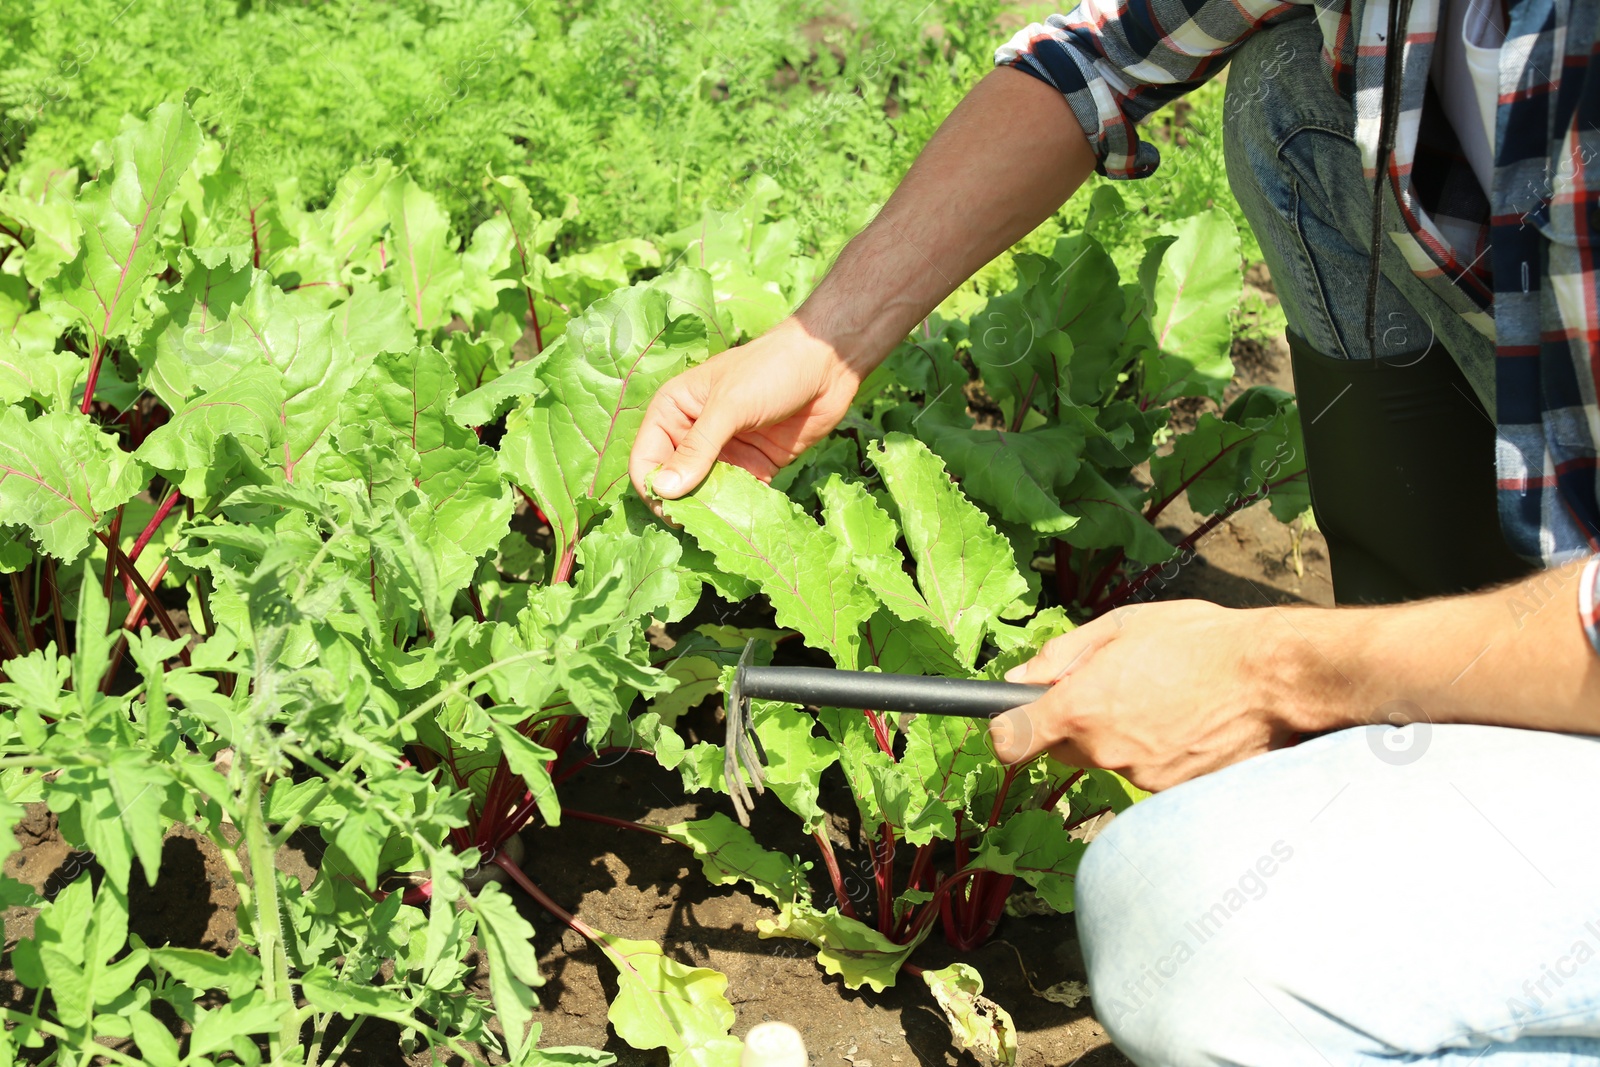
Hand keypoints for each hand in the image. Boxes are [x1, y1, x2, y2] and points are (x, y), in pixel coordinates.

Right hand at [629, 317, 864, 510]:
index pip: (646, 458)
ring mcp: (724, 453)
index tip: (670, 510)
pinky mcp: (754, 467)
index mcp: (673, 411)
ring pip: (705, 494)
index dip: (653, 487)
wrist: (826, 365)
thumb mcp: (730, 405)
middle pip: (673, 482)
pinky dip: (740, 510)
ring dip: (712, 511)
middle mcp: (692, 434)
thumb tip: (664, 490)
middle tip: (699, 523)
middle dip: (683, 504)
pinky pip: (738, 497)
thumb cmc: (771, 370)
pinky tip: (748, 519)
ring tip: (723, 524)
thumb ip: (698, 448)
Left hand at [989, 600, 1330, 790]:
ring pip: (1110, 759)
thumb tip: (1016, 678)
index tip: (1017, 717)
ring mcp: (1140, 778)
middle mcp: (1105, 752)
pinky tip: (1187, 720)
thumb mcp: (1120, 626)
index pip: (1010, 742)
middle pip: (1063, 749)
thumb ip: (1059, 655)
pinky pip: (1148, 771)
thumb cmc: (1198, 640)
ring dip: (1124, 735)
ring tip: (1166, 697)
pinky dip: (1159, 751)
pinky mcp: (1174, 794)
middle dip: (1076, 723)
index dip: (1008, 729)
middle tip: (1117, 686)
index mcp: (1081, 708)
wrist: (1273, 677)